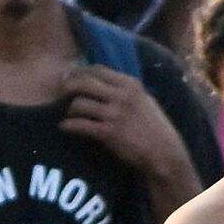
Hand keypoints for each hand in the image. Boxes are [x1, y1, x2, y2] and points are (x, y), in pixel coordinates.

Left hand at [57, 65, 193, 197]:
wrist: (164, 154)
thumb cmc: (155, 129)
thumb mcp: (145, 101)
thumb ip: (125, 90)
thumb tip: (101, 81)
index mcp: (131, 85)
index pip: (98, 69)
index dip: (79, 71)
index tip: (69, 75)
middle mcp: (122, 96)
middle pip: (84, 82)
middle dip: (67, 86)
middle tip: (59, 92)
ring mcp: (115, 114)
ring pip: (78, 103)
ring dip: (68, 110)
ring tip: (68, 115)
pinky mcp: (108, 133)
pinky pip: (79, 124)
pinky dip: (68, 125)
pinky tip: (64, 127)